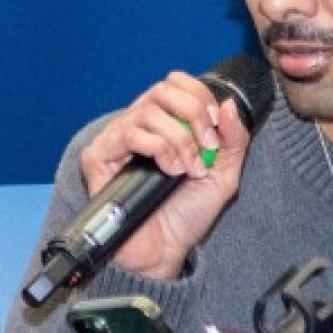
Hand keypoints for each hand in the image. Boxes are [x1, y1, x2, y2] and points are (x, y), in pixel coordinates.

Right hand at [78, 72, 255, 278]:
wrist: (165, 249)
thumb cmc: (187, 214)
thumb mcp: (223, 175)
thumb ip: (233, 140)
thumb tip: (227, 105)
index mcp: (164, 123)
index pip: (176, 83)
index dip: (200, 95)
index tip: (216, 126)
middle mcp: (138, 126)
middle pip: (162, 88)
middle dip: (194, 113)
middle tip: (206, 146)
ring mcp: (117, 139)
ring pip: (148, 110)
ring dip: (179, 138)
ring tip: (188, 168)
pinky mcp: (99, 157)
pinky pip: (130, 134)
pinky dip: (160, 148)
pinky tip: (168, 171)